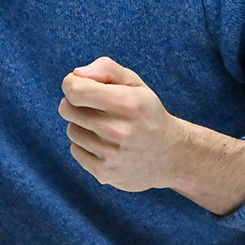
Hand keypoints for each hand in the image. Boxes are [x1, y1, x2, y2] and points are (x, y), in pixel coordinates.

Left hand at [58, 57, 244, 214]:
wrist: (175, 156)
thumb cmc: (150, 113)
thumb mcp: (136, 83)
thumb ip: (106, 69)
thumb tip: (77, 73)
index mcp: (129, 104)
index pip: (74, 89)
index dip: (72, 84)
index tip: (80, 85)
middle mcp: (121, 131)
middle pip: (68, 109)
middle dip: (76, 102)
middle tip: (94, 104)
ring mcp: (113, 156)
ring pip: (71, 131)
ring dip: (81, 125)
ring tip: (104, 126)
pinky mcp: (106, 175)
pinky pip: (76, 152)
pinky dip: (84, 145)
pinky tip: (105, 143)